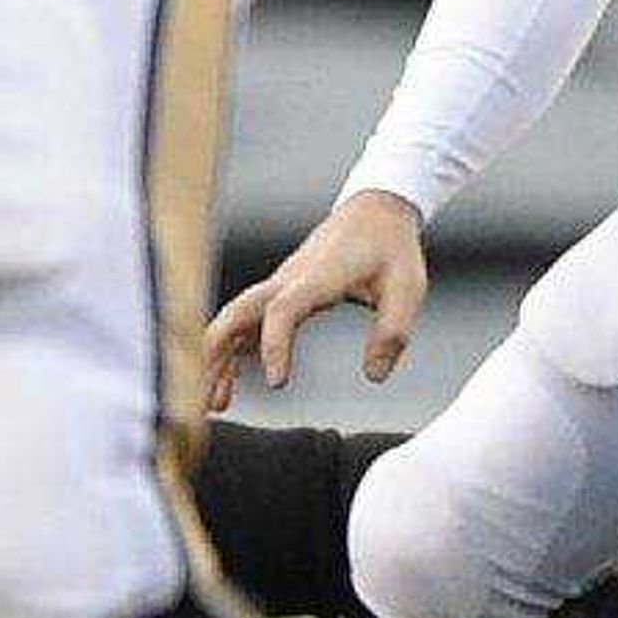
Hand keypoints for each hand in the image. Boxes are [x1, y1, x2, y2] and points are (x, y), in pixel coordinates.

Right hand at [205, 189, 429, 409]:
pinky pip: (248, 325)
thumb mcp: (407, 288)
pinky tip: (229, 385)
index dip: (274, 345)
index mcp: (318, 278)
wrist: (376, 211)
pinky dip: (234, 353)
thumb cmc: (392, 248)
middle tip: (210, 400)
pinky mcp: (280, 294)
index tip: (276, 383)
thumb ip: (392, 333)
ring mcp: (279, 286)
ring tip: (217, 405)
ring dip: (220, 360)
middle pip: (237, 314)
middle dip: (217, 356)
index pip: (282, 310)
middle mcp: (287, 280)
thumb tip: (374, 376)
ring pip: (234, 322)